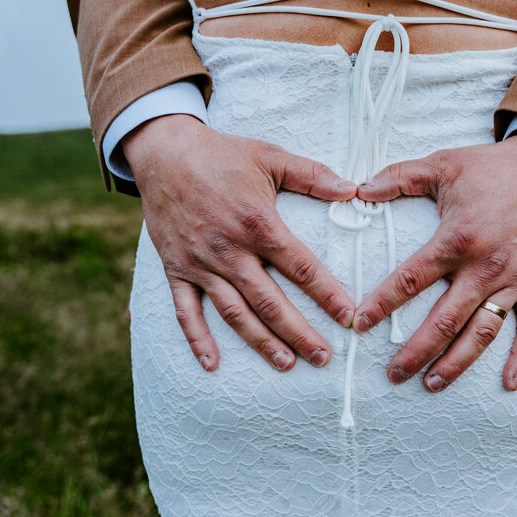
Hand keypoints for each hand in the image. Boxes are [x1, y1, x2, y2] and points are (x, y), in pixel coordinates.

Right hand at [124, 114, 357, 371]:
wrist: (163, 152)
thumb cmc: (221, 154)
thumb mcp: (270, 157)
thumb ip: (312, 175)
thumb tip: (353, 188)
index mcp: (257, 223)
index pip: (301, 267)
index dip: (327, 294)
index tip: (349, 317)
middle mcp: (230, 250)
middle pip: (270, 302)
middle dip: (300, 333)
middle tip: (324, 358)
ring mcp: (201, 263)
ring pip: (235, 313)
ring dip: (261, 342)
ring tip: (287, 364)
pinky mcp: (177, 269)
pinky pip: (186, 311)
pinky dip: (197, 340)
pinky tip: (213, 365)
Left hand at [353, 136, 516, 391]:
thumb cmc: (492, 166)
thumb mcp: (442, 164)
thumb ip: (398, 177)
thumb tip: (358, 188)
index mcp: (457, 239)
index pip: (410, 280)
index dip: (382, 305)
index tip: (359, 325)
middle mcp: (485, 267)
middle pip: (444, 320)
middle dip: (416, 351)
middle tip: (392, 375)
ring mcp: (515, 280)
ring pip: (482, 332)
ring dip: (457, 362)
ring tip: (431, 384)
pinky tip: (509, 385)